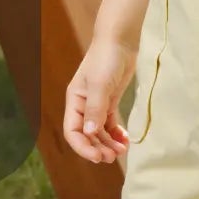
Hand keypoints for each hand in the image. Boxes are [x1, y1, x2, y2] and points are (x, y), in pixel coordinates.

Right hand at [63, 37, 135, 163]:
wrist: (120, 41)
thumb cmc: (106, 59)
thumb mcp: (100, 84)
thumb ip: (95, 109)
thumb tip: (90, 133)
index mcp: (75, 101)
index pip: (72, 131)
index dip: (83, 147)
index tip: (98, 156)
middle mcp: (83, 106)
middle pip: (87, 135)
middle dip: (98, 148)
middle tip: (114, 156)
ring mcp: (97, 104)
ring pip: (99, 132)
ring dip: (108, 143)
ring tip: (122, 150)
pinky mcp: (109, 101)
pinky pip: (110, 124)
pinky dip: (116, 134)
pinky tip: (125, 139)